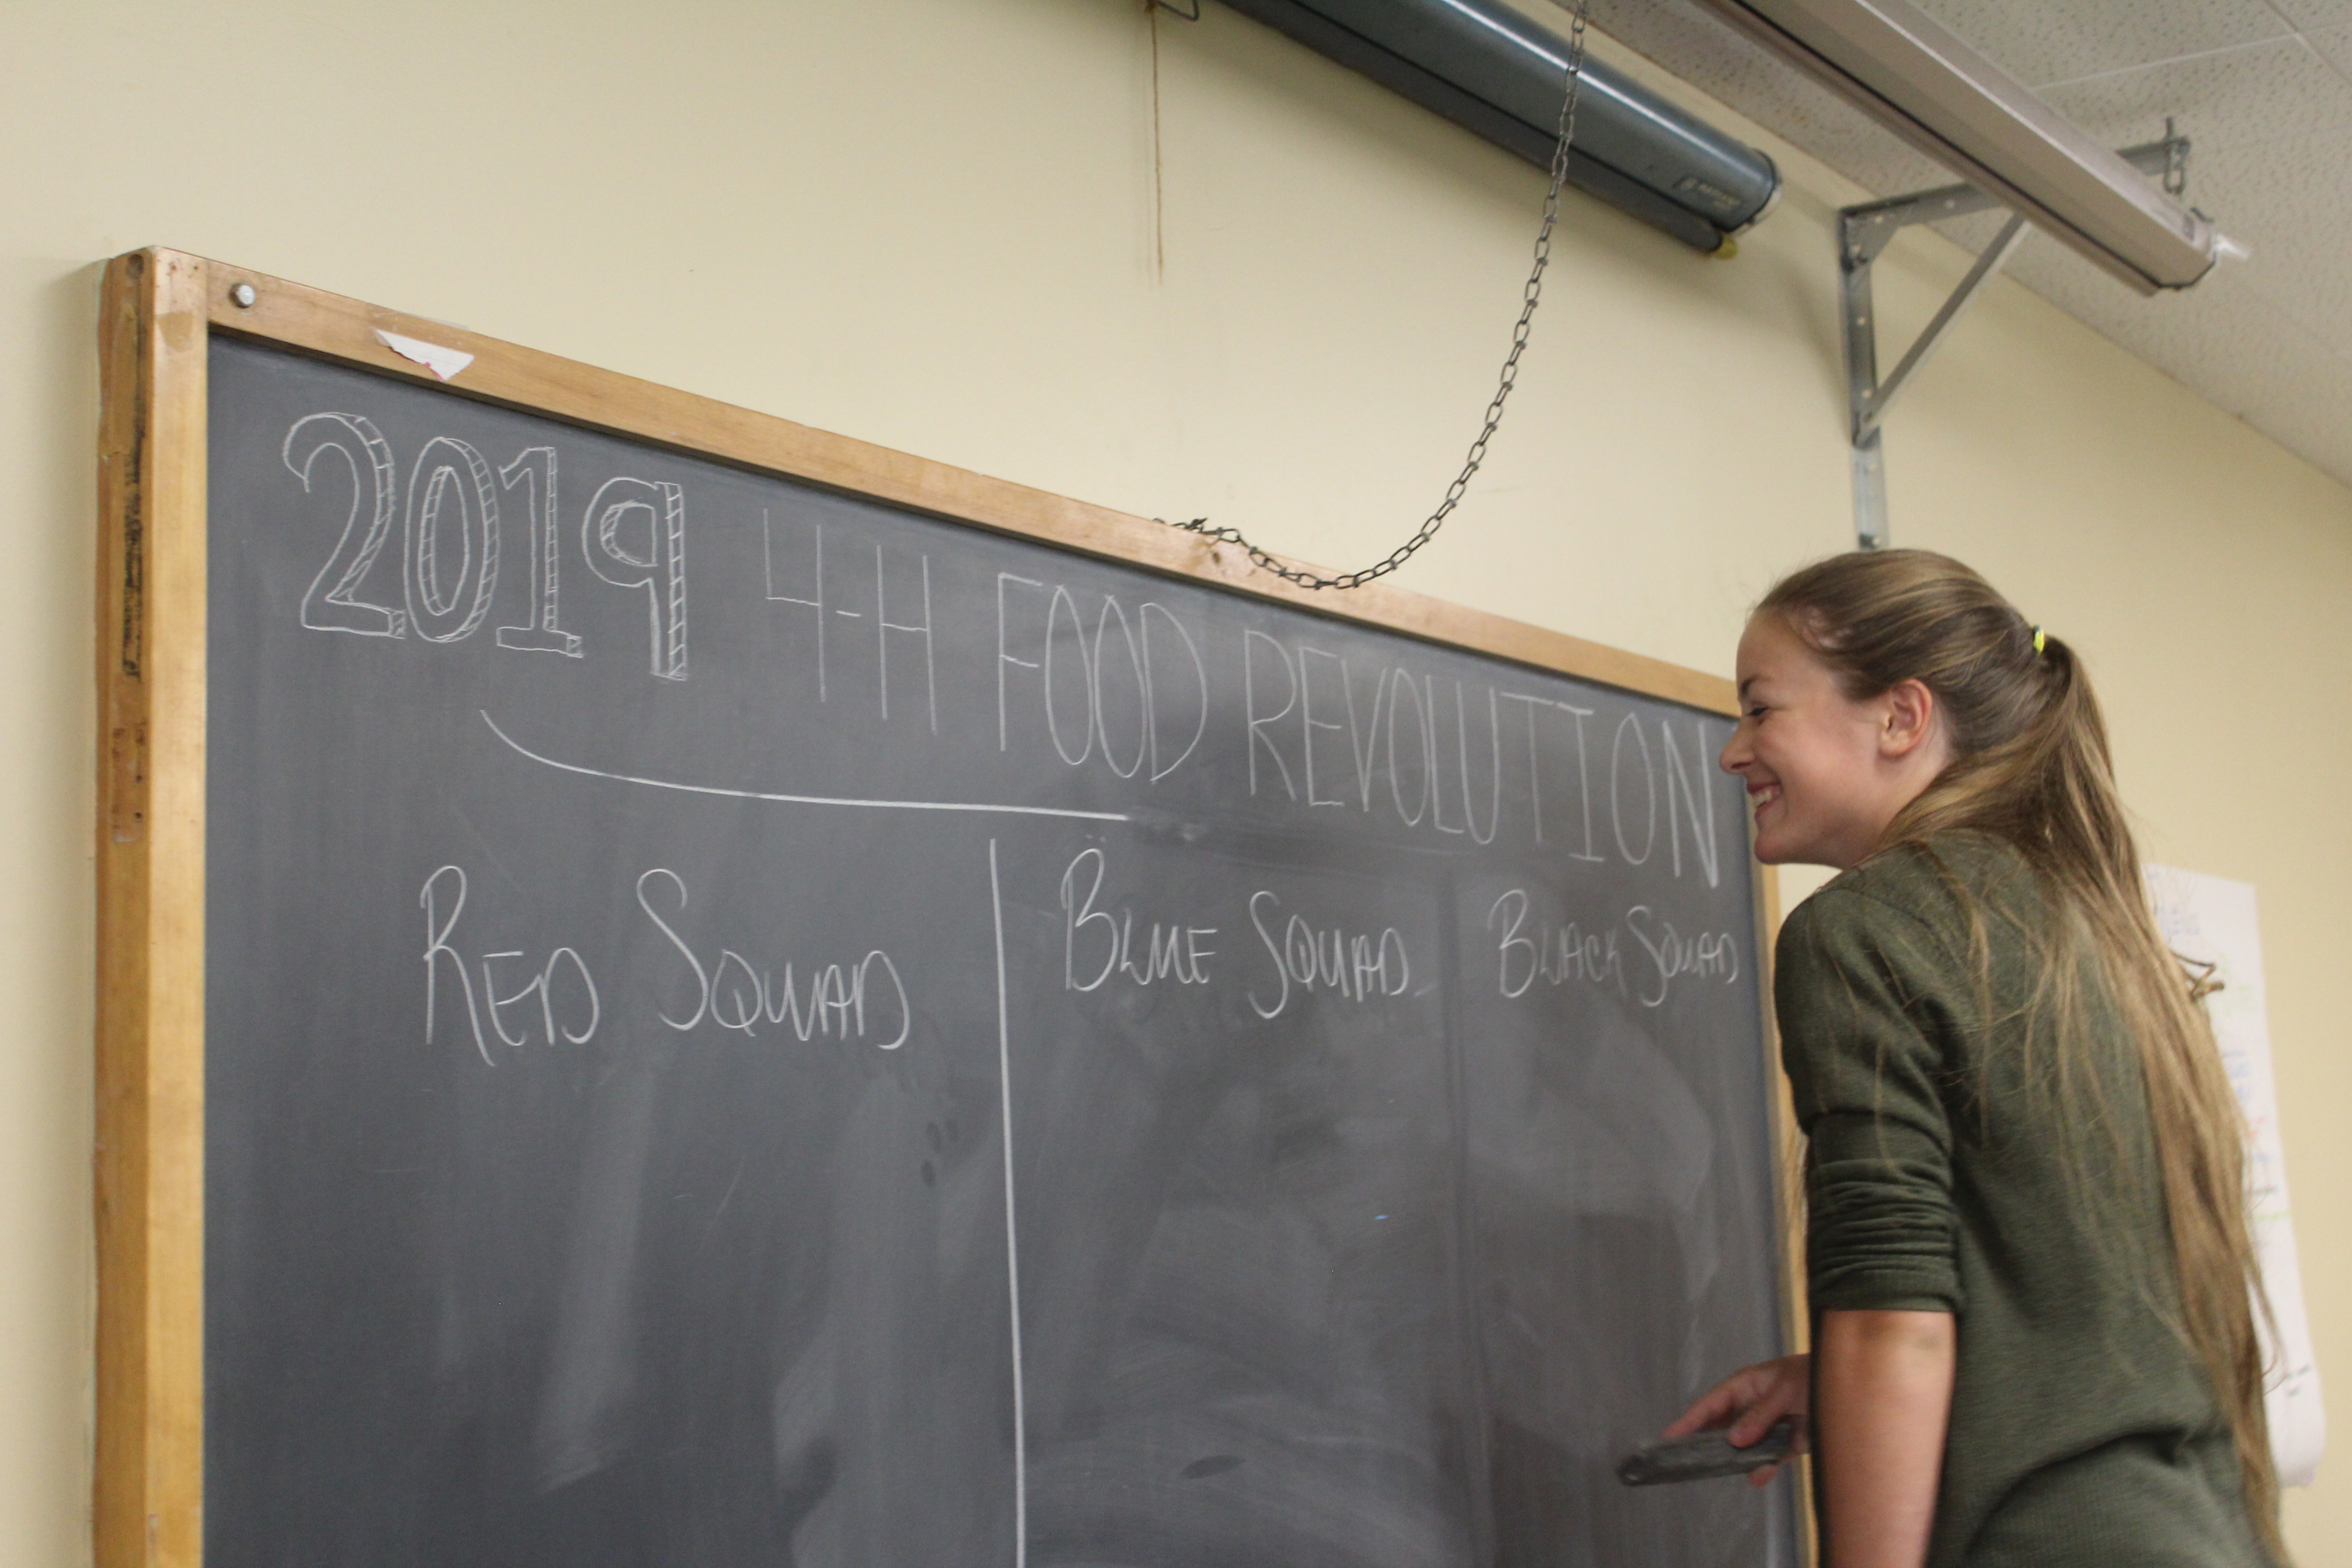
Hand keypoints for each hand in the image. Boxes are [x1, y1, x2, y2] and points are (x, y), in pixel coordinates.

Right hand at [1663, 1354, 1810, 1487]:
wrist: (1857, 1391)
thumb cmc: (1816, 1375)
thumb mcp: (1787, 1389)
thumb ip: (1761, 1414)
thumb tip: (1734, 1439)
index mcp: (1747, 1385)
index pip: (1711, 1403)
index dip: (1690, 1420)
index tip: (1670, 1436)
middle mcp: (1754, 1406)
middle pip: (1724, 1428)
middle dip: (1713, 1445)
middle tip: (1697, 1463)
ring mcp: (1770, 1426)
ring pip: (1746, 1448)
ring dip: (1744, 1460)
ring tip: (1745, 1471)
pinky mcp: (1787, 1442)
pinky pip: (1769, 1458)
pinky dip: (1766, 1467)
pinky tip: (1762, 1474)